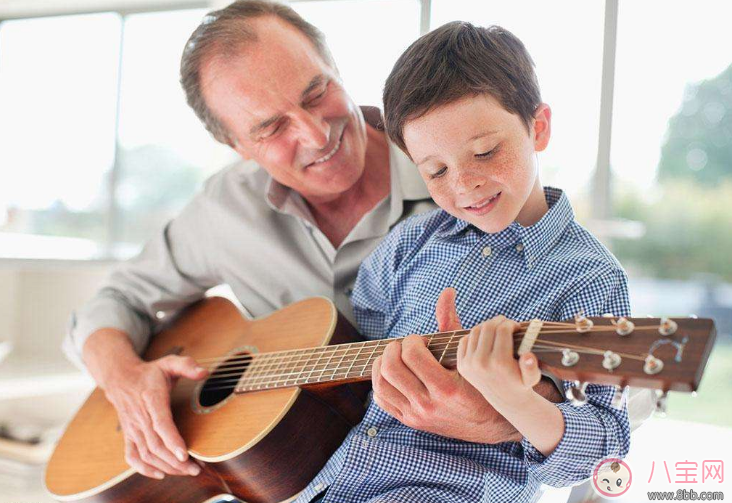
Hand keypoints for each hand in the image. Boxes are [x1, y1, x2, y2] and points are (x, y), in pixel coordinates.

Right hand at [102, 354, 207, 478]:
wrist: (120, 378)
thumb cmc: (150, 372)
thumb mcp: (169, 362)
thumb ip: (187, 365)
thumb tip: (204, 372)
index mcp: (151, 399)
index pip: (160, 423)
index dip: (172, 440)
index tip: (185, 454)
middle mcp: (140, 417)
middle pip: (156, 445)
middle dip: (176, 461)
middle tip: (196, 468)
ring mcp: (132, 428)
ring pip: (146, 454)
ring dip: (166, 466)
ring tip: (186, 471)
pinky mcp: (128, 435)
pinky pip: (132, 456)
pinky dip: (144, 469)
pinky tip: (161, 474)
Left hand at [371, 288, 520, 442]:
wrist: (490, 424)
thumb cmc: (481, 384)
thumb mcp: (470, 355)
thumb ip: (452, 323)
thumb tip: (447, 291)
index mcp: (447, 388)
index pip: (412, 356)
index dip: (412, 341)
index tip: (421, 340)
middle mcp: (429, 405)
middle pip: (391, 369)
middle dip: (394, 349)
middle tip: (404, 345)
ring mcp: (417, 415)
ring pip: (381, 385)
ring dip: (382, 364)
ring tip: (395, 356)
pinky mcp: (410, 421)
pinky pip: (382, 400)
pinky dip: (380, 382)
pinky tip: (393, 372)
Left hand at [457, 316, 541, 408]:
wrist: (505, 400)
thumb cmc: (521, 384)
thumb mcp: (532, 377)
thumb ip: (532, 367)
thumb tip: (528, 356)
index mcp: (499, 363)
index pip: (502, 330)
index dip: (511, 323)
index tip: (517, 327)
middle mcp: (481, 362)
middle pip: (488, 327)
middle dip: (499, 321)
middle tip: (506, 323)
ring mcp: (468, 363)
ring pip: (476, 331)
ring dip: (487, 326)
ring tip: (497, 329)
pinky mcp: (461, 365)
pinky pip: (465, 340)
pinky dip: (475, 336)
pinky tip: (485, 339)